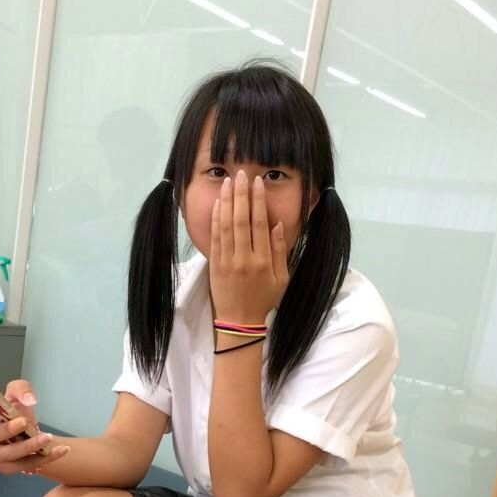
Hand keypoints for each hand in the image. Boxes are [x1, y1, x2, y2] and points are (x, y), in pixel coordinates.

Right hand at [0, 377, 70, 475]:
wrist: (36, 437)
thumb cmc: (20, 414)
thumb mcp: (20, 395)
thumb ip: (21, 389)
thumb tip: (26, 400)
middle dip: (7, 430)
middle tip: (25, 422)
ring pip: (10, 455)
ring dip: (30, 447)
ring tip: (48, 438)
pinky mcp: (9, 469)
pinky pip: (28, 465)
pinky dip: (47, 457)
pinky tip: (63, 450)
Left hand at [209, 171, 289, 323]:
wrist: (239, 321)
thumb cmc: (263, 299)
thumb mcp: (281, 279)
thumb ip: (281, 251)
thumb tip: (278, 225)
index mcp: (263, 261)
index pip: (259, 224)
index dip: (258, 201)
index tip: (257, 183)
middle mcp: (244, 259)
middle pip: (241, 220)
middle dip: (241, 195)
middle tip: (241, 174)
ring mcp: (227, 261)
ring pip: (226, 226)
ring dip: (226, 202)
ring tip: (228, 183)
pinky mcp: (214, 264)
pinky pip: (215, 238)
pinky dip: (216, 220)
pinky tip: (218, 204)